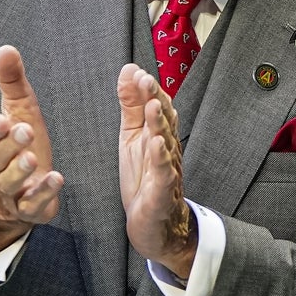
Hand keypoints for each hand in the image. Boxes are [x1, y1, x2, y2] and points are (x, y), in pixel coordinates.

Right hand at [0, 45, 62, 254]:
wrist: (25, 187)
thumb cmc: (22, 141)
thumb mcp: (20, 108)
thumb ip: (12, 81)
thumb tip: (6, 48)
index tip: (2, 120)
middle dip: (9, 146)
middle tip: (24, 132)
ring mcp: (11, 190)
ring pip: (9, 183)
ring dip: (21, 171)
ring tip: (33, 159)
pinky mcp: (29, 208)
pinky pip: (31, 206)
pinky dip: (42, 194)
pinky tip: (57, 179)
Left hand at [118, 64, 195, 278]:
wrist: (154, 223)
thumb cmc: (144, 177)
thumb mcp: (131, 136)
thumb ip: (131, 105)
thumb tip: (128, 71)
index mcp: (157, 132)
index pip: (156, 104)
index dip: (147, 88)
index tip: (136, 72)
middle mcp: (165, 147)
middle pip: (163, 119)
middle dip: (155, 98)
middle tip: (145, 80)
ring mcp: (166, 168)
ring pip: (165, 142)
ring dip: (159, 123)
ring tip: (152, 106)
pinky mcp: (162, 191)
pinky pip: (164, 173)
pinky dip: (160, 158)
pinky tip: (156, 145)